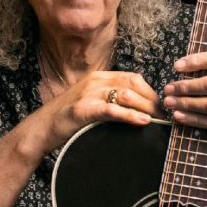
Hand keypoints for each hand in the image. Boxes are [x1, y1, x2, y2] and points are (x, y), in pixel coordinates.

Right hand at [39, 70, 162, 152]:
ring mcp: (88, 93)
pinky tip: (142, 122)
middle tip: (165, 117)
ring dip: (146, 107)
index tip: (163, 108)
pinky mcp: (83, 109)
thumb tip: (139, 111)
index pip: (134, 78)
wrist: (41, 130)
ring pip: (126, 94)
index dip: (152, 92)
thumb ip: (111, 101)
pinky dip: (129, 115)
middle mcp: (95, 81)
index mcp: (99, 77)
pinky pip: (111, 109)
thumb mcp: (92, 104)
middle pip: (133, 84)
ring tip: (158, 120)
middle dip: (153, 100)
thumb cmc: (68, 120)